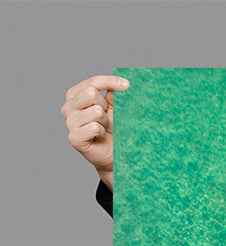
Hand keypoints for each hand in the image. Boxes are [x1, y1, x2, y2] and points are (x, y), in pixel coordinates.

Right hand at [62, 75, 129, 190]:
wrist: (115, 154)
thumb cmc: (114, 128)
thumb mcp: (115, 107)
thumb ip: (114, 93)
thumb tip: (123, 81)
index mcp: (75, 96)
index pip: (92, 82)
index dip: (110, 81)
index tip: (127, 84)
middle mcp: (68, 107)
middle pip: (90, 93)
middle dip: (105, 106)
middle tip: (106, 118)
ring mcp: (69, 122)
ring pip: (95, 111)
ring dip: (105, 121)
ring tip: (104, 128)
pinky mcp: (74, 137)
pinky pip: (95, 127)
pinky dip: (103, 132)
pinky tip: (100, 137)